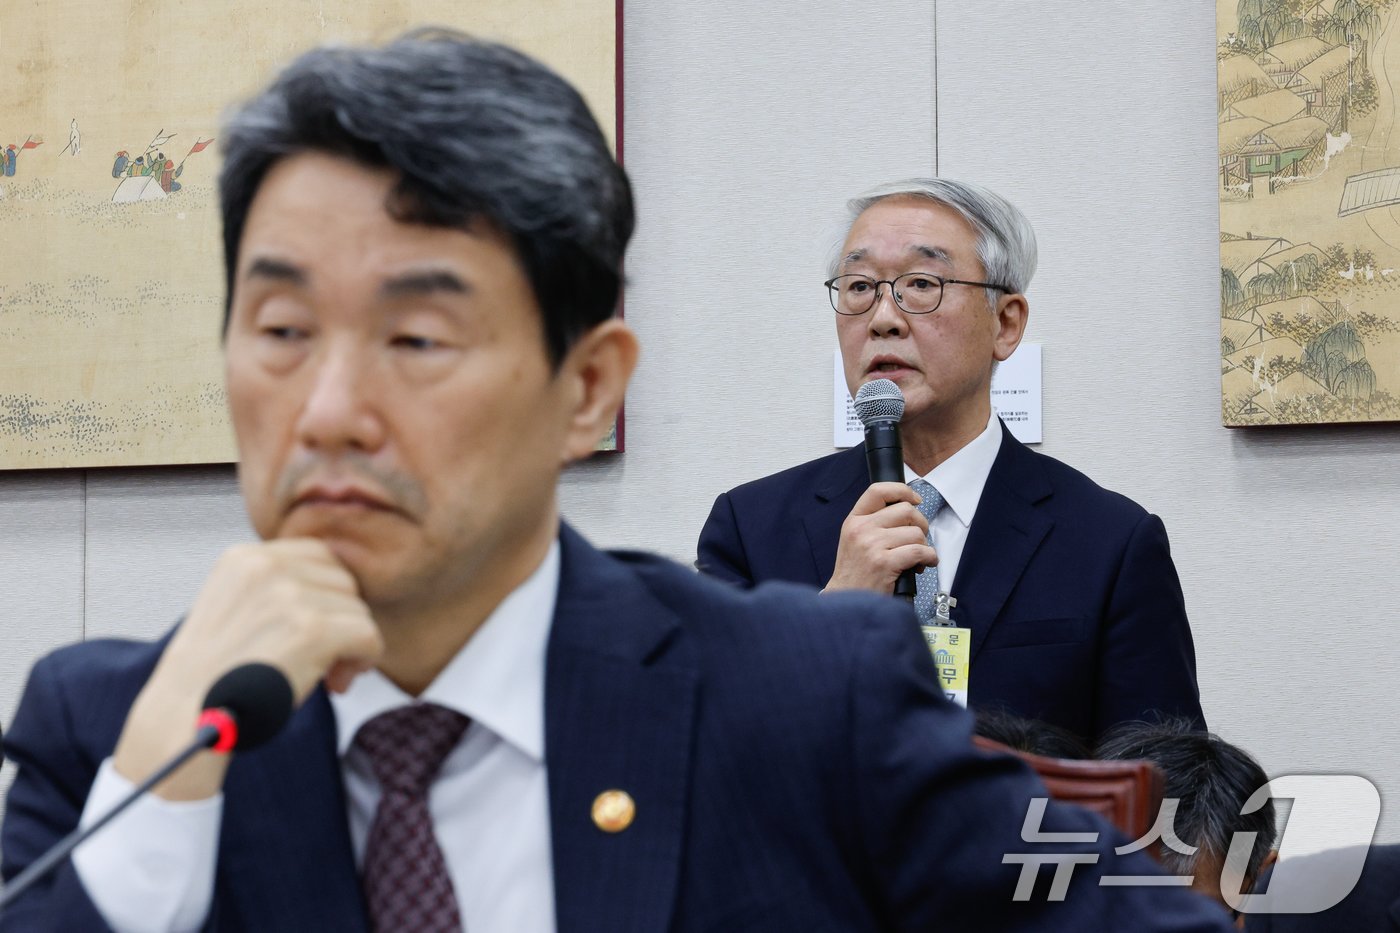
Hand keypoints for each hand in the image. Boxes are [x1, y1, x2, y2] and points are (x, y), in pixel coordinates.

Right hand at [112, 539, 383, 799]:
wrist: (185, 720)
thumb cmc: (216, 676)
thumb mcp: (235, 608)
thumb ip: (278, 587)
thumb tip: (344, 588)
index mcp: (244, 558)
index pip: (319, 556)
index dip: (328, 595)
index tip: (314, 631)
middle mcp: (266, 566)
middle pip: (344, 582)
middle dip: (342, 620)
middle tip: (324, 660)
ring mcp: (290, 596)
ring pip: (359, 610)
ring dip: (351, 646)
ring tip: (324, 676)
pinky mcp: (311, 629)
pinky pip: (368, 635)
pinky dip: (364, 660)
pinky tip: (338, 683)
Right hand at [823, 482, 937, 594]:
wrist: (846, 600)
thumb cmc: (855, 573)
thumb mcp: (854, 540)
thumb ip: (874, 523)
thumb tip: (908, 511)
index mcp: (854, 520)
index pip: (878, 491)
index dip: (902, 491)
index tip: (915, 500)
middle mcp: (861, 529)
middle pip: (905, 510)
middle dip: (920, 524)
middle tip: (918, 538)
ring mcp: (872, 546)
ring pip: (915, 533)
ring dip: (923, 546)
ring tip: (915, 558)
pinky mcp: (885, 563)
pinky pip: (919, 551)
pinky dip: (929, 558)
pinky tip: (924, 564)